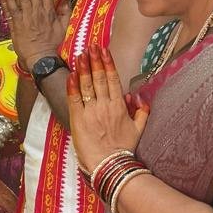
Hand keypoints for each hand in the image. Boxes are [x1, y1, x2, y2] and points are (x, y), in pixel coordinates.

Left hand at [0, 0, 70, 68]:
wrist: (41, 58)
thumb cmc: (53, 45)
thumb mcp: (64, 28)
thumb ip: (65, 13)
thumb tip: (68, 1)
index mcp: (48, 12)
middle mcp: (36, 13)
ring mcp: (25, 18)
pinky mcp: (16, 25)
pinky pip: (10, 10)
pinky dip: (7, 0)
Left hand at [67, 45, 148, 174]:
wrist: (110, 165)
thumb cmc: (123, 150)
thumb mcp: (138, 130)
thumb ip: (141, 112)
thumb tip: (137, 98)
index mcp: (119, 106)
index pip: (113, 79)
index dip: (108, 63)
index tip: (104, 50)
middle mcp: (105, 105)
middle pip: (99, 77)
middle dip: (94, 60)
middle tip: (90, 46)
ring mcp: (91, 111)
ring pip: (87, 85)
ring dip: (83, 68)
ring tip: (80, 55)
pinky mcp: (79, 119)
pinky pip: (74, 98)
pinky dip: (72, 85)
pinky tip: (71, 74)